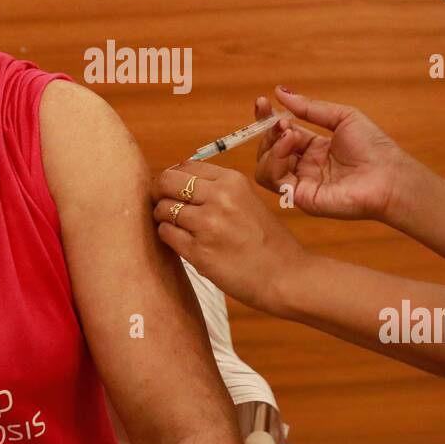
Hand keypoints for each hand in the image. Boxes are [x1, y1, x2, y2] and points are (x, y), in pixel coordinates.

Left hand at [151, 161, 305, 313]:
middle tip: (162, 205)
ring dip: (162, 217)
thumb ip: (216, 190)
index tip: (171, 190)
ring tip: (175, 226)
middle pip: (166, 181)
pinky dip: (167, 236)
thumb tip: (177, 182)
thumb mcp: (247, 201)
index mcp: (232, 181)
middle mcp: (219, 197)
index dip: (172, 178)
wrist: (286, 277)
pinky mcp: (198, 251)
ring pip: (162, 208)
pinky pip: (166, 233)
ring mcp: (207, 224)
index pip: (185, 166)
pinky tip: (181, 242)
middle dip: (158, 192)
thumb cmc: (267, 242)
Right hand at [253, 87, 406, 221]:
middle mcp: (304, 167)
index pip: (280, 134)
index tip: (262, 103)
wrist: (390, 176)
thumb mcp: (341, 118)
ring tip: (289, 133)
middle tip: (281, 121)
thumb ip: (310, 108)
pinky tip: (290, 144)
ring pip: (265, 167)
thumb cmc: (374, 148)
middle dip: (268, 131)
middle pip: (268, 150)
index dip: (267, 119)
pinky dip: (275, 159)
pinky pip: (274, 180)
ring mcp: (301, 184)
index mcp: (313, 149)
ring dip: (270, 146)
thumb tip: (280, 92)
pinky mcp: (301, 197)